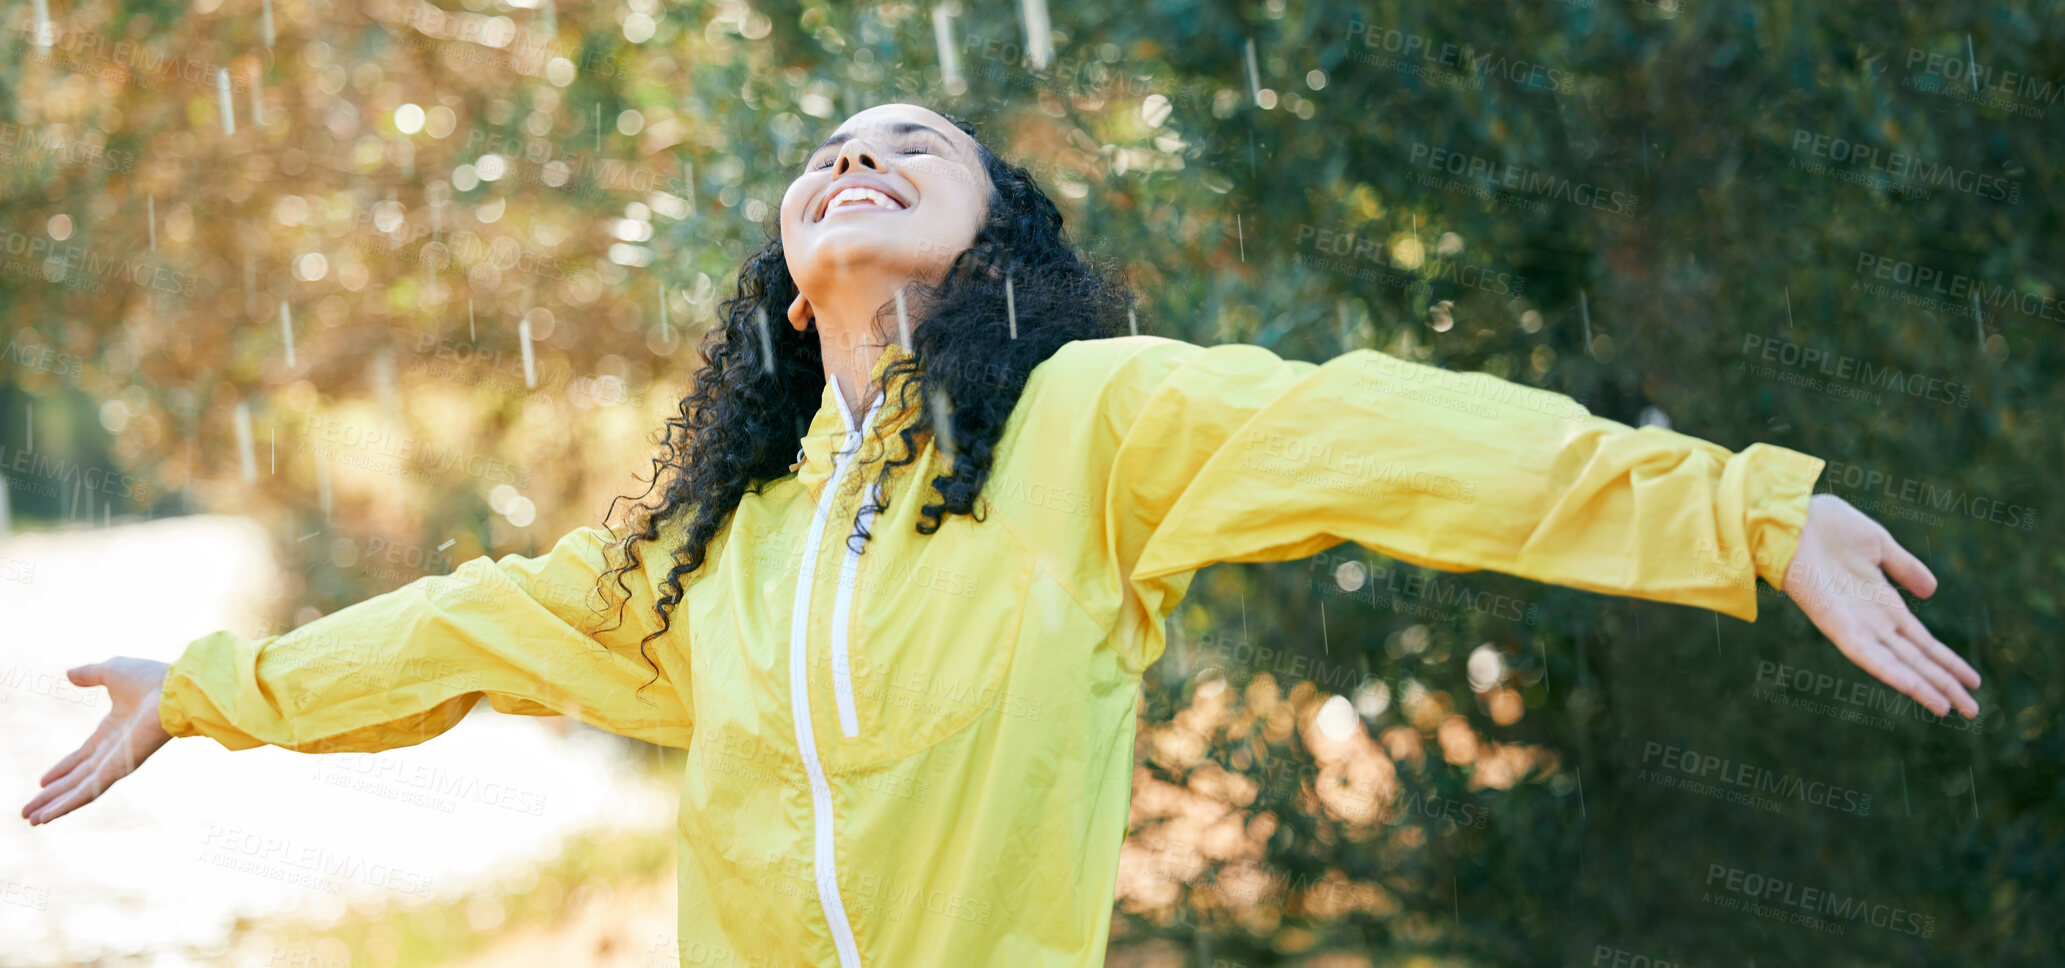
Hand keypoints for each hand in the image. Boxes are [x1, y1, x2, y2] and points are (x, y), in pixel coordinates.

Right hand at [21, 658, 175, 825]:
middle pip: (77, 779)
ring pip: (79, 790)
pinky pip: (89, 790)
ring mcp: (117, 762)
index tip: (42, 783)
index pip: (82, 758)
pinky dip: (67, 803)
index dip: (61, 770)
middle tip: (30, 811)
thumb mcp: (111, 672)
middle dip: (53, 794)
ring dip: (55, 805)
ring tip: (32, 820)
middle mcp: (114, 751)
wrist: (176, 688)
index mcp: (113, 732)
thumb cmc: (151, 679)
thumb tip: (69, 674)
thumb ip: (90, 674)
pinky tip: (49, 815)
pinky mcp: (120, 768)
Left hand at [1783, 494, 1980, 718]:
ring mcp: (1853, 624)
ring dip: (1922, 686)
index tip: (1973, 682)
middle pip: (1914, 659)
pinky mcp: (1833, 624)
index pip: (1921, 641)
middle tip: (1973, 712)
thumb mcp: (1878, 544)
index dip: (1947, 661)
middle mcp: (1870, 620)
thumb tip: (1932, 591)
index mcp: (1883, 603)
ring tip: (1949, 709)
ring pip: (1895, 663)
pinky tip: (1912, 687)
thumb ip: (1904, 568)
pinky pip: (1865, 653)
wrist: (1790, 516)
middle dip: (1944, 684)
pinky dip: (1890, 671)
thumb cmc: (1827, 526)